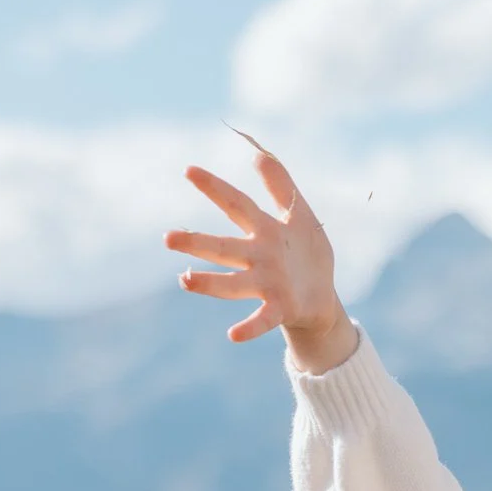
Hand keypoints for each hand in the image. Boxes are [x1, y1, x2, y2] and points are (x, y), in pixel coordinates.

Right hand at [165, 145, 357, 372]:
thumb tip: (258, 155)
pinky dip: (249, 327)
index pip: (236, 205)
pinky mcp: (280, 308)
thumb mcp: (301, 216)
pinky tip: (232, 335)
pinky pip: (262, 319)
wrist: (323, 298)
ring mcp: (267, 284)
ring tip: (185, 280)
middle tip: (167, 237)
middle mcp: (259, 258)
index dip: (215, 188)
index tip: (188, 170)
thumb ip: (282, 187)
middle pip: (224, 248)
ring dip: (210, 283)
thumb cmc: (307, 254)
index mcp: (265, 232)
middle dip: (197, 243)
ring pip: (233, 283)